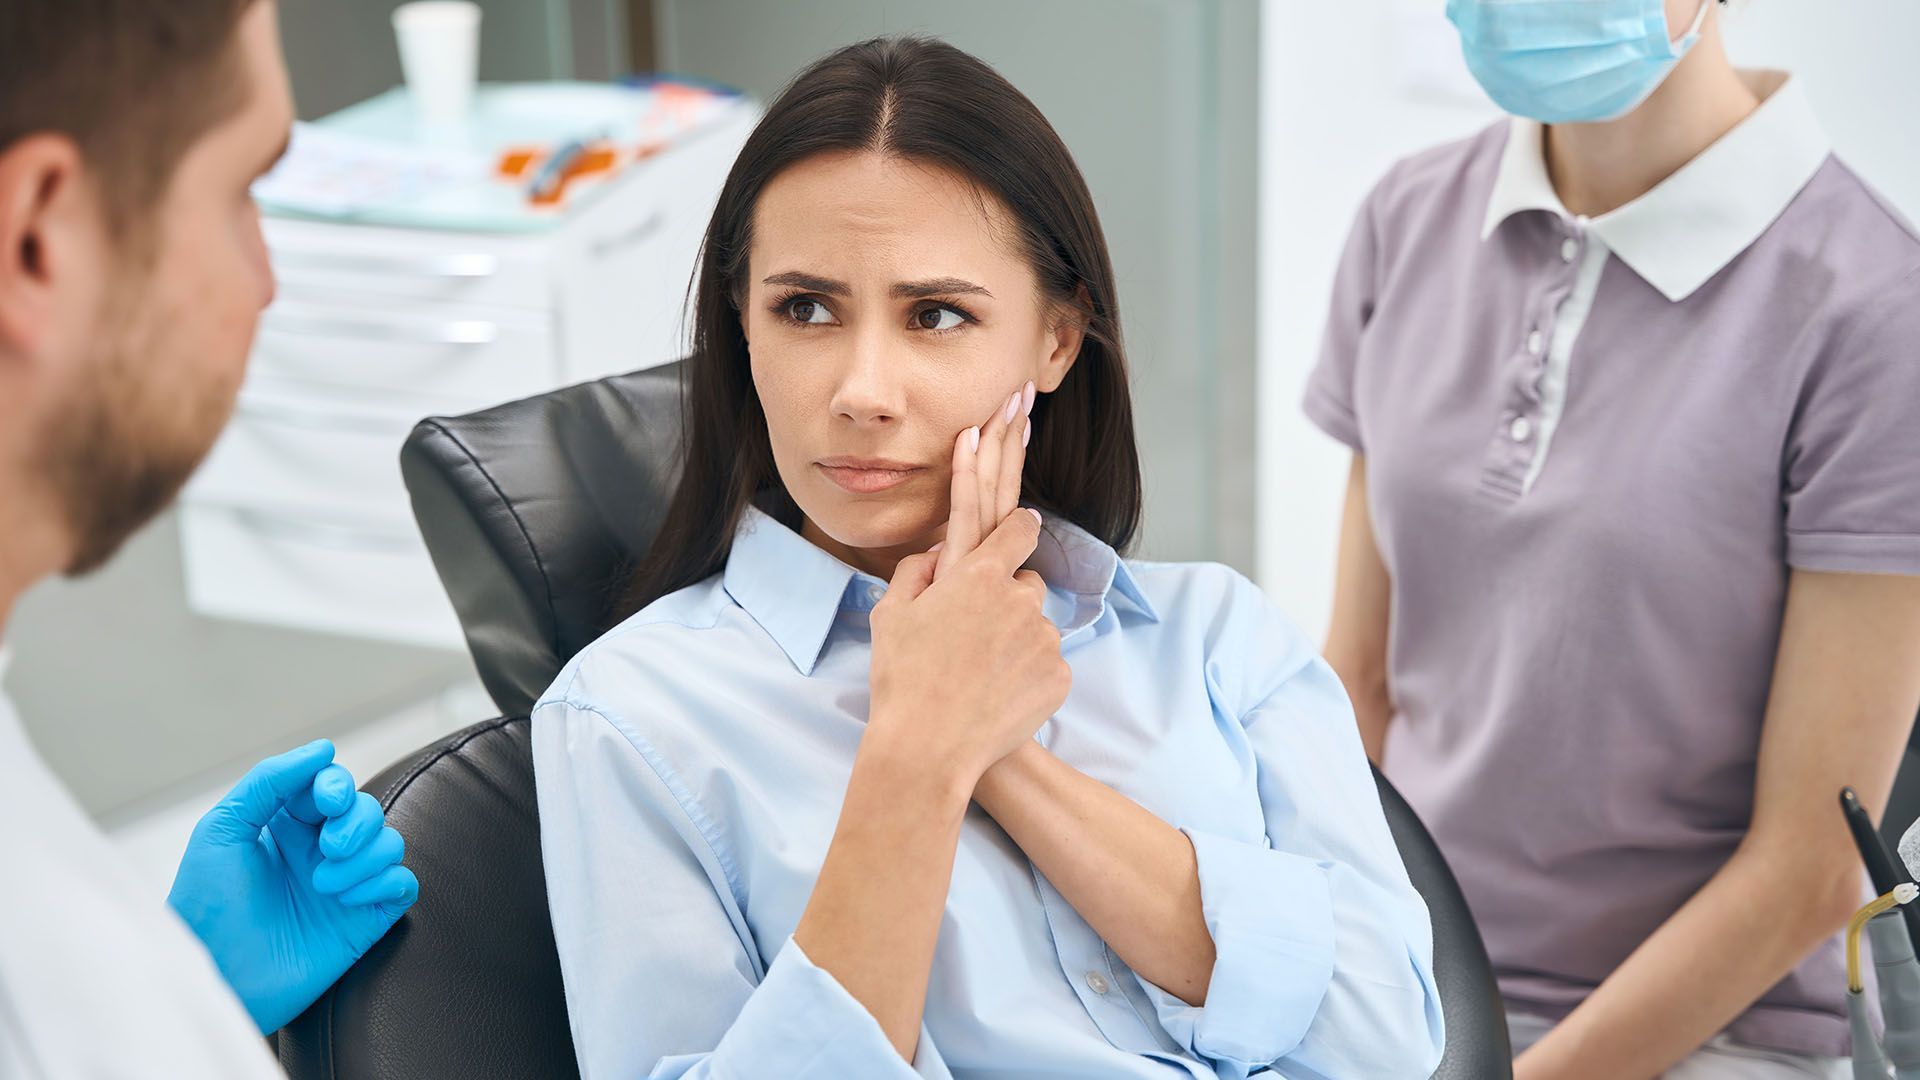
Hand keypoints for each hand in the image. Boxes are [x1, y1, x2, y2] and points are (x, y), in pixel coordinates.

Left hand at [167, 739, 419, 1033]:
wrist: (216, 974)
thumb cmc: (207, 905)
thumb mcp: (223, 829)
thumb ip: (269, 780)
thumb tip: (324, 748)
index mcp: (286, 827)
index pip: (331, 785)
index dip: (335, 785)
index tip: (325, 802)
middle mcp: (319, 852)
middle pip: (367, 810)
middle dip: (355, 822)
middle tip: (328, 848)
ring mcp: (345, 885)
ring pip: (390, 843)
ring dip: (364, 858)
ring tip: (324, 885)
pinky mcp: (365, 918)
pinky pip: (403, 883)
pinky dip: (383, 883)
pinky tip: (347, 901)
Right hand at [867, 381, 1062, 781]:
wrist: (928, 748)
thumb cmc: (902, 679)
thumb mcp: (891, 614)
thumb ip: (916, 571)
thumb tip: (938, 551)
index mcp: (979, 575)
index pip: (1019, 528)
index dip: (1022, 524)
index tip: (1026, 522)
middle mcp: (1020, 598)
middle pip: (1028, 583)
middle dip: (1008, 600)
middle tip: (976, 636)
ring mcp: (1044, 638)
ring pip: (1037, 628)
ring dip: (1017, 641)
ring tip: (980, 676)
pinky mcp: (1059, 676)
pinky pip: (1048, 666)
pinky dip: (1028, 677)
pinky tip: (996, 698)